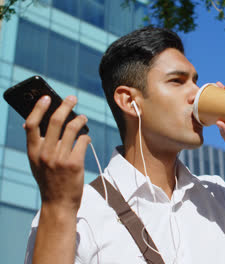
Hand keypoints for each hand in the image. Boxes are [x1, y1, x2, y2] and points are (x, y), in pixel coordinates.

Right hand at [24, 95, 89, 213]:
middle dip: (65, 106)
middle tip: (72, 98)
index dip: (38, 108)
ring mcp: (60, 159)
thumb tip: (30, 123)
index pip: (31, 124)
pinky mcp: (75, 163)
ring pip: (72, 129)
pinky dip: (86, 137)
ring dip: (79, 119)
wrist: (58, 204)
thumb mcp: (36, 164)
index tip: (46, 97)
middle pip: (55, 121)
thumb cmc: (49, 181)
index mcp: (33, 152)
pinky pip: (83, 141)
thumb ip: (36, 146)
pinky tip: (86, 138)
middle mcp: (44, 154)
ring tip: (83, 117)